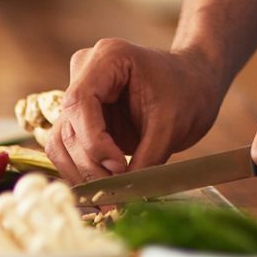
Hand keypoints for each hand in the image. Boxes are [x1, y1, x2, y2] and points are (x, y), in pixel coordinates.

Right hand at [44, 39, 224, 185]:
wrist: (195, 83)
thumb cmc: (189, 91)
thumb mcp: (172, 125)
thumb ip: (146, 160)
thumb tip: (123, 196)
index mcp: (108, 57)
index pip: (80, 102)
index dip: (93, 141)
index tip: (119, 167)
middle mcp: (85, 72)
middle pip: (68, 126)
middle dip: (90, 165)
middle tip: (115, 196)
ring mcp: (81, 95)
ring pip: (61, 142)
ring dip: (81, 175)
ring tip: (110, 199)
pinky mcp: (82, 119)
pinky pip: (69, 150)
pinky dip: (82, 174)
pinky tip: (103, 193)